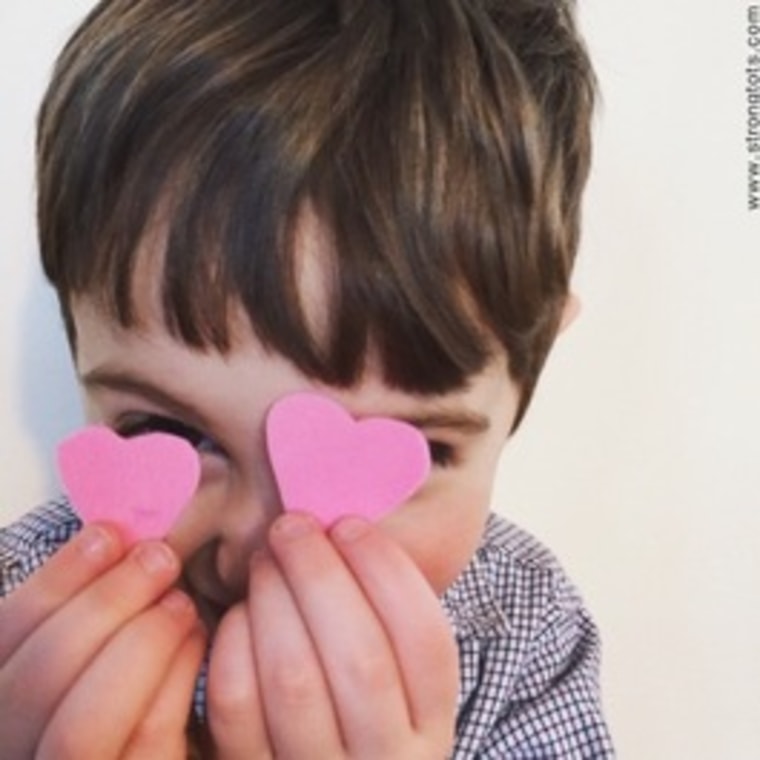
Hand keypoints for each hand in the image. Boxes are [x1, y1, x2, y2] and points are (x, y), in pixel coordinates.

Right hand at [0, 524, 205, 758]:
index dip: (54, 582)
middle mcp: (18, 748)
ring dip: (140, 642)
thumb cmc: (136, 691)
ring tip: (180, 601)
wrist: (180, 753)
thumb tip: (115, 540)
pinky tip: (196, 638)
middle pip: (35, 683)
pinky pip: (147, 740)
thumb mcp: (95, 651)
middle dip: (104, 605)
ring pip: (79, 726)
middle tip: (160, 559)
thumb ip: (89, 615)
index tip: (108, 533)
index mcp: (7, 706)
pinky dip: (175, 677)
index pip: (4, 642)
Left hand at [207, 513, 458, 758]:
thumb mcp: (393, 677)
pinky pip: (237, 706)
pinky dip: (235, 643)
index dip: (387, 571)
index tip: (350, 524)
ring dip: (274, 598)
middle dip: (319, 575)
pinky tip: (240, 612)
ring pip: (294, 680)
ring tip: (266, 558)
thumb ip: (382, 613)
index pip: (425, 642)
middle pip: (361, 659)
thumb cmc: (352, 702)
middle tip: (293, 526)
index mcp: (429, 726)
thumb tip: (349, 526)